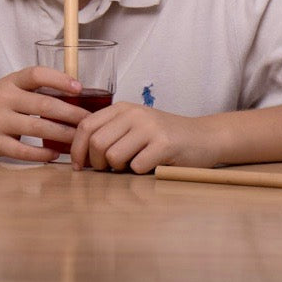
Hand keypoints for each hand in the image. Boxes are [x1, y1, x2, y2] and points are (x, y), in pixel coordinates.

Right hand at [0, 67, 88, 161]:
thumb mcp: (8, 88)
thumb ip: (34, 89)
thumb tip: (77, 93)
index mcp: (10, 82)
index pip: (36, 74)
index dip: (60, 79)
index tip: (79, 87)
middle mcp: (3, 99)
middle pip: (43, 104)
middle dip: (71, 113)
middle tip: (89, 120)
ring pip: (37, 128)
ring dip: (62, 134)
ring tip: (79, 138)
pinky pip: (21, 150)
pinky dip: (40, 154)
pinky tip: (55, 154)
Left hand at [69, 102, 222, 173]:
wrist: (204, 137)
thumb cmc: (164, 138)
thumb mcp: (135, 127)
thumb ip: (109, 133)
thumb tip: (77, 156)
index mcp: (123, 108)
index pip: (86, 126)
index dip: (77, 149)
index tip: (79, 166)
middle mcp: (136, 113)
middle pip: (97, 143)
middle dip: (98, 164)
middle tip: (111, 169)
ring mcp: (151, 127)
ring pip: (113, 156)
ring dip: (119, 169)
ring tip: (133, 165)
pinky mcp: (165, 144)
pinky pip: (136, 166)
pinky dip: (140, 172)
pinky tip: (152, 165)